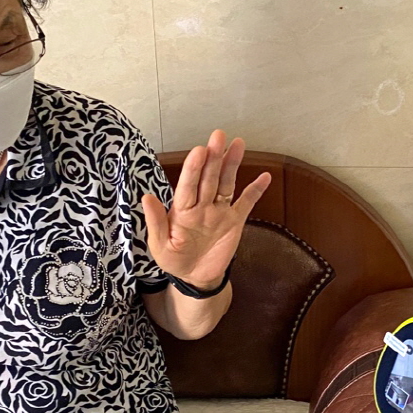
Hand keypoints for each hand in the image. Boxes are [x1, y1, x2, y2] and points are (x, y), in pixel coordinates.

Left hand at [143, 130, 270, 288]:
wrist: (195, 277)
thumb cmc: (175, 260)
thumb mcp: (160, 246)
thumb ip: (156, 222)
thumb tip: (146, 197)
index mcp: (182, 210)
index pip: (188, 185)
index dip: (193, 168)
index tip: (199, 151)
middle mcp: (202, 206)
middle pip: (209, 178)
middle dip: (214, 157)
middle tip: (218, 135)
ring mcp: (219, 211)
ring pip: (227, 183)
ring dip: (232, 164)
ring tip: (238, 144)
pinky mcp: (234, 221)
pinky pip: (246, 203)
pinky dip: (256, 190)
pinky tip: (265, 176)